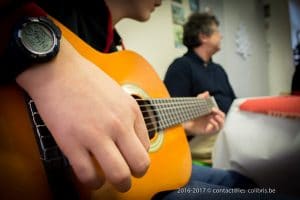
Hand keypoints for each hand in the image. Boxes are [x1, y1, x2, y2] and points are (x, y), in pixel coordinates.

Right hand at [16, 38, 149, 191]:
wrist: (57, 70)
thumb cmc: (86, 80)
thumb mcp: (119, 93)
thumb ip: (129, 116)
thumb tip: (132, 140)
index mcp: (130, 112)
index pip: (146, 147)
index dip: (137, 157)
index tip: (129, 158)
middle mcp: (118, 125)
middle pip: (140, 165)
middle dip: (135, 176)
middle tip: (126, 177)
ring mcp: (96, 135)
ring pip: (118, 175)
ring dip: (118, 184)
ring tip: (109, 181)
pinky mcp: (72, 143)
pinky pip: (88, 174)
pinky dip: (92, 181)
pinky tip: (91, 177)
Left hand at [183, 92, 224, 134]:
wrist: (185, 123)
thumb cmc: (191, 115)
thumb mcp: (196, 104)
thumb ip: (201, 98)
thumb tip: (207, 92)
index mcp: (211, 113)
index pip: (218, 111)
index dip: (217, 108)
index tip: (212, 106)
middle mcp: (212, 119)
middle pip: (222, 116)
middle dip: (220, 113)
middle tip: (213, 110)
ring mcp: (211, 125)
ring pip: (222, 123)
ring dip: (220, 119)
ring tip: (215, 115)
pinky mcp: (209, 131)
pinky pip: (217, 128)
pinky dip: (215, 124)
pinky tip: (211, 120)